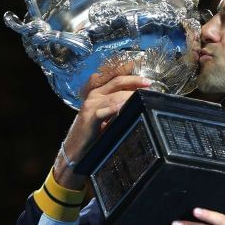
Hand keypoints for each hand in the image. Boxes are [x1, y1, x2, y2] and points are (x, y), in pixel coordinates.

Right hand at [53, 62, 147, 187]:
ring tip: (142, 96)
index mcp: (98, 92)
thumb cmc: (93, 133)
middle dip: (134, 81)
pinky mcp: (89, 118)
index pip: (115, 77)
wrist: (76, 149)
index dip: (130, 74)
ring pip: (113, 95)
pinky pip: (103, 111)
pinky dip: (114, 108)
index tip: (145, 77)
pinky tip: (123, 107)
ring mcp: (91, 105)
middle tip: (149, 84)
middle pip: (116, 81)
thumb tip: (138, 102)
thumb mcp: (107, 116)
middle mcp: (94, 95)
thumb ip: (118, 107)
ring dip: (129, 95)